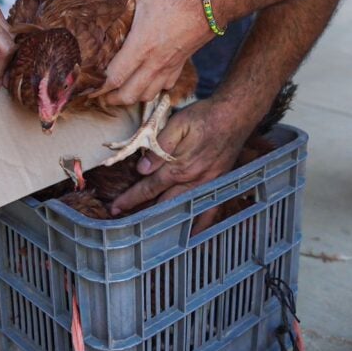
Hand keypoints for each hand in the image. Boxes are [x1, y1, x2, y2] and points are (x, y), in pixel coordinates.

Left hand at [85, 0, 212, 104]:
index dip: (98, 86)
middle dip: (112, 98)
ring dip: (131, 97)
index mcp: (142, 45)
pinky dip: (152, 89)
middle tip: (99, 94)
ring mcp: (169, 65)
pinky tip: (145, 81)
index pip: (115, 77)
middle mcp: (155, 61)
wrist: (214, 0)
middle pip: (129, 95)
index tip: (87, 87)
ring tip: (118, 91)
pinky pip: (165, 87)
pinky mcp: (181, 64)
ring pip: (148, 95)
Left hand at [110, 99, 253, 230]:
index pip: (148, 188)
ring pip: (182, 210)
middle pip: (162, 204)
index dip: (130, 199)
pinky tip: (191, 235)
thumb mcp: (178, 123)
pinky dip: (200, 225)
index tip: (115, 209)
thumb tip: (142, 169)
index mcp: (178, 167)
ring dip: (165, 221)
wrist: (236, 114)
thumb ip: (160, 147)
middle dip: (143, 214)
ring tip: (149, 231)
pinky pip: (209, 211)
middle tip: (126, 223)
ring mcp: (207, 186)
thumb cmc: (204, 116)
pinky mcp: (218, 185)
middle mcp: (193, 181)